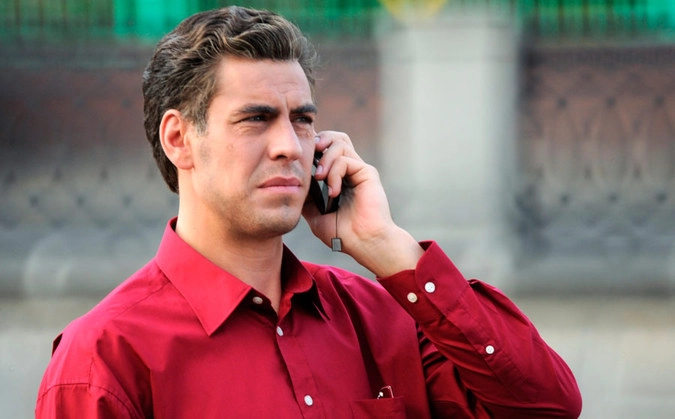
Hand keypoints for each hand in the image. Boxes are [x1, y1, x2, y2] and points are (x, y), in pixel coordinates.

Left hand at [302, 131, 423, 276]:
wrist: (363, 244)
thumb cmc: (342, 234)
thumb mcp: (315, 215)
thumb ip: (306, 198)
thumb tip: (290, 185)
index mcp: (338, 177)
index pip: (325, 149)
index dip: (312, 147)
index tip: (299, 159)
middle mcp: (350, 170)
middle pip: (335, 137)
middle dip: (319, 140)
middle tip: (310, 155)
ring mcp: (359, 170)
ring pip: (340, 143)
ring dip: (325, 158)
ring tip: (319, 177)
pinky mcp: (367, 173)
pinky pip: (346, 160)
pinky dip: (335, 173)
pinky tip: (333, 192)